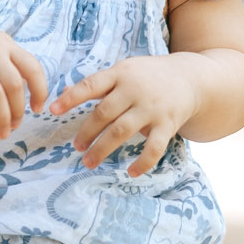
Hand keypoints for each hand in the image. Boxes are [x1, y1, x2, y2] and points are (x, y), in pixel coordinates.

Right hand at [0, 14, 47, 139]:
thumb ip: (10, 64)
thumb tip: (27, 94)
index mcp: (5, 45)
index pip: (32, 68)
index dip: (40, 91)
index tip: (38, 109)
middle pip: (13, 85)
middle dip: (18, 111)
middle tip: (14, 127)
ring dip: (0, 119)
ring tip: (1, 134)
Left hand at [51, 55, 199, 176]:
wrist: (190, 78)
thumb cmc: (147, 76)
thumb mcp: (124, 71)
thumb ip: (98, 84)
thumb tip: (64, 95)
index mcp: (120, 74)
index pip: (91, 85)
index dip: (71, 98)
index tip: (53, 110)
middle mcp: (135, 90)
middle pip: (104, 113)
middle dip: (87, 133)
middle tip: (76, 147)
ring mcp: (152, 108)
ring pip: (122, 131)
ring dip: (103, 148)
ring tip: (88, 162)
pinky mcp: (168, 124)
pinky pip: (154, 147)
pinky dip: (143, 162)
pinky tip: (131, 172)